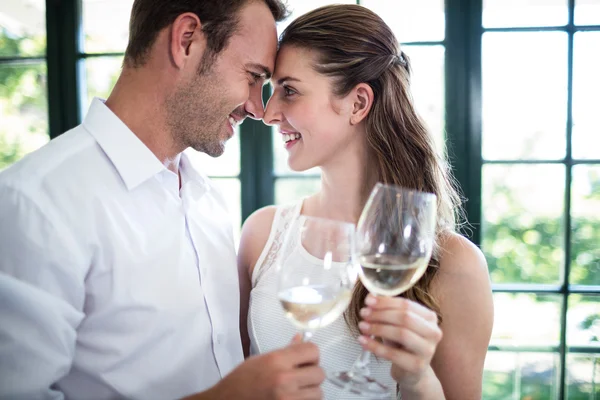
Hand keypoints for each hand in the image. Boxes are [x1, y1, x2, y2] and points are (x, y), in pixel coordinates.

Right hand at [206, 335, 323, 399]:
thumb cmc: (241, 380)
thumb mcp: (260, 360)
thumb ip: (284, 351)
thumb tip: (301, 340)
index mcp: (276, 360)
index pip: (312, 350)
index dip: (311, 354)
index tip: (305, 359)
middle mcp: (285, 379)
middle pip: (320, 373)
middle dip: (312, 373)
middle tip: (301, 375)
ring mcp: (288, 399)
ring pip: (318, 393)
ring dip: (310, 390)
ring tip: (297, 389)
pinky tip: (293, 397)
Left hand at [357, 294, 441, 390]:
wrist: (411, 370)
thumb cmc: (402, 343)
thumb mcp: (396, 324)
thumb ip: (386, 310)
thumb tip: (370, 297)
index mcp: (430, 317)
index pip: (407, 305)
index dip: (386, 302)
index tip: (368, 301)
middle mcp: (433, 332)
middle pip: (405, 318)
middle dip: (381, 314)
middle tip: (364, 314)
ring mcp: (428, 350)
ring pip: (401, 334)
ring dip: (378, 328)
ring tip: (362, 326)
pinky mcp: (418, 366)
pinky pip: (393, 354)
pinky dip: (375, 346)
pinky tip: (363, 341)